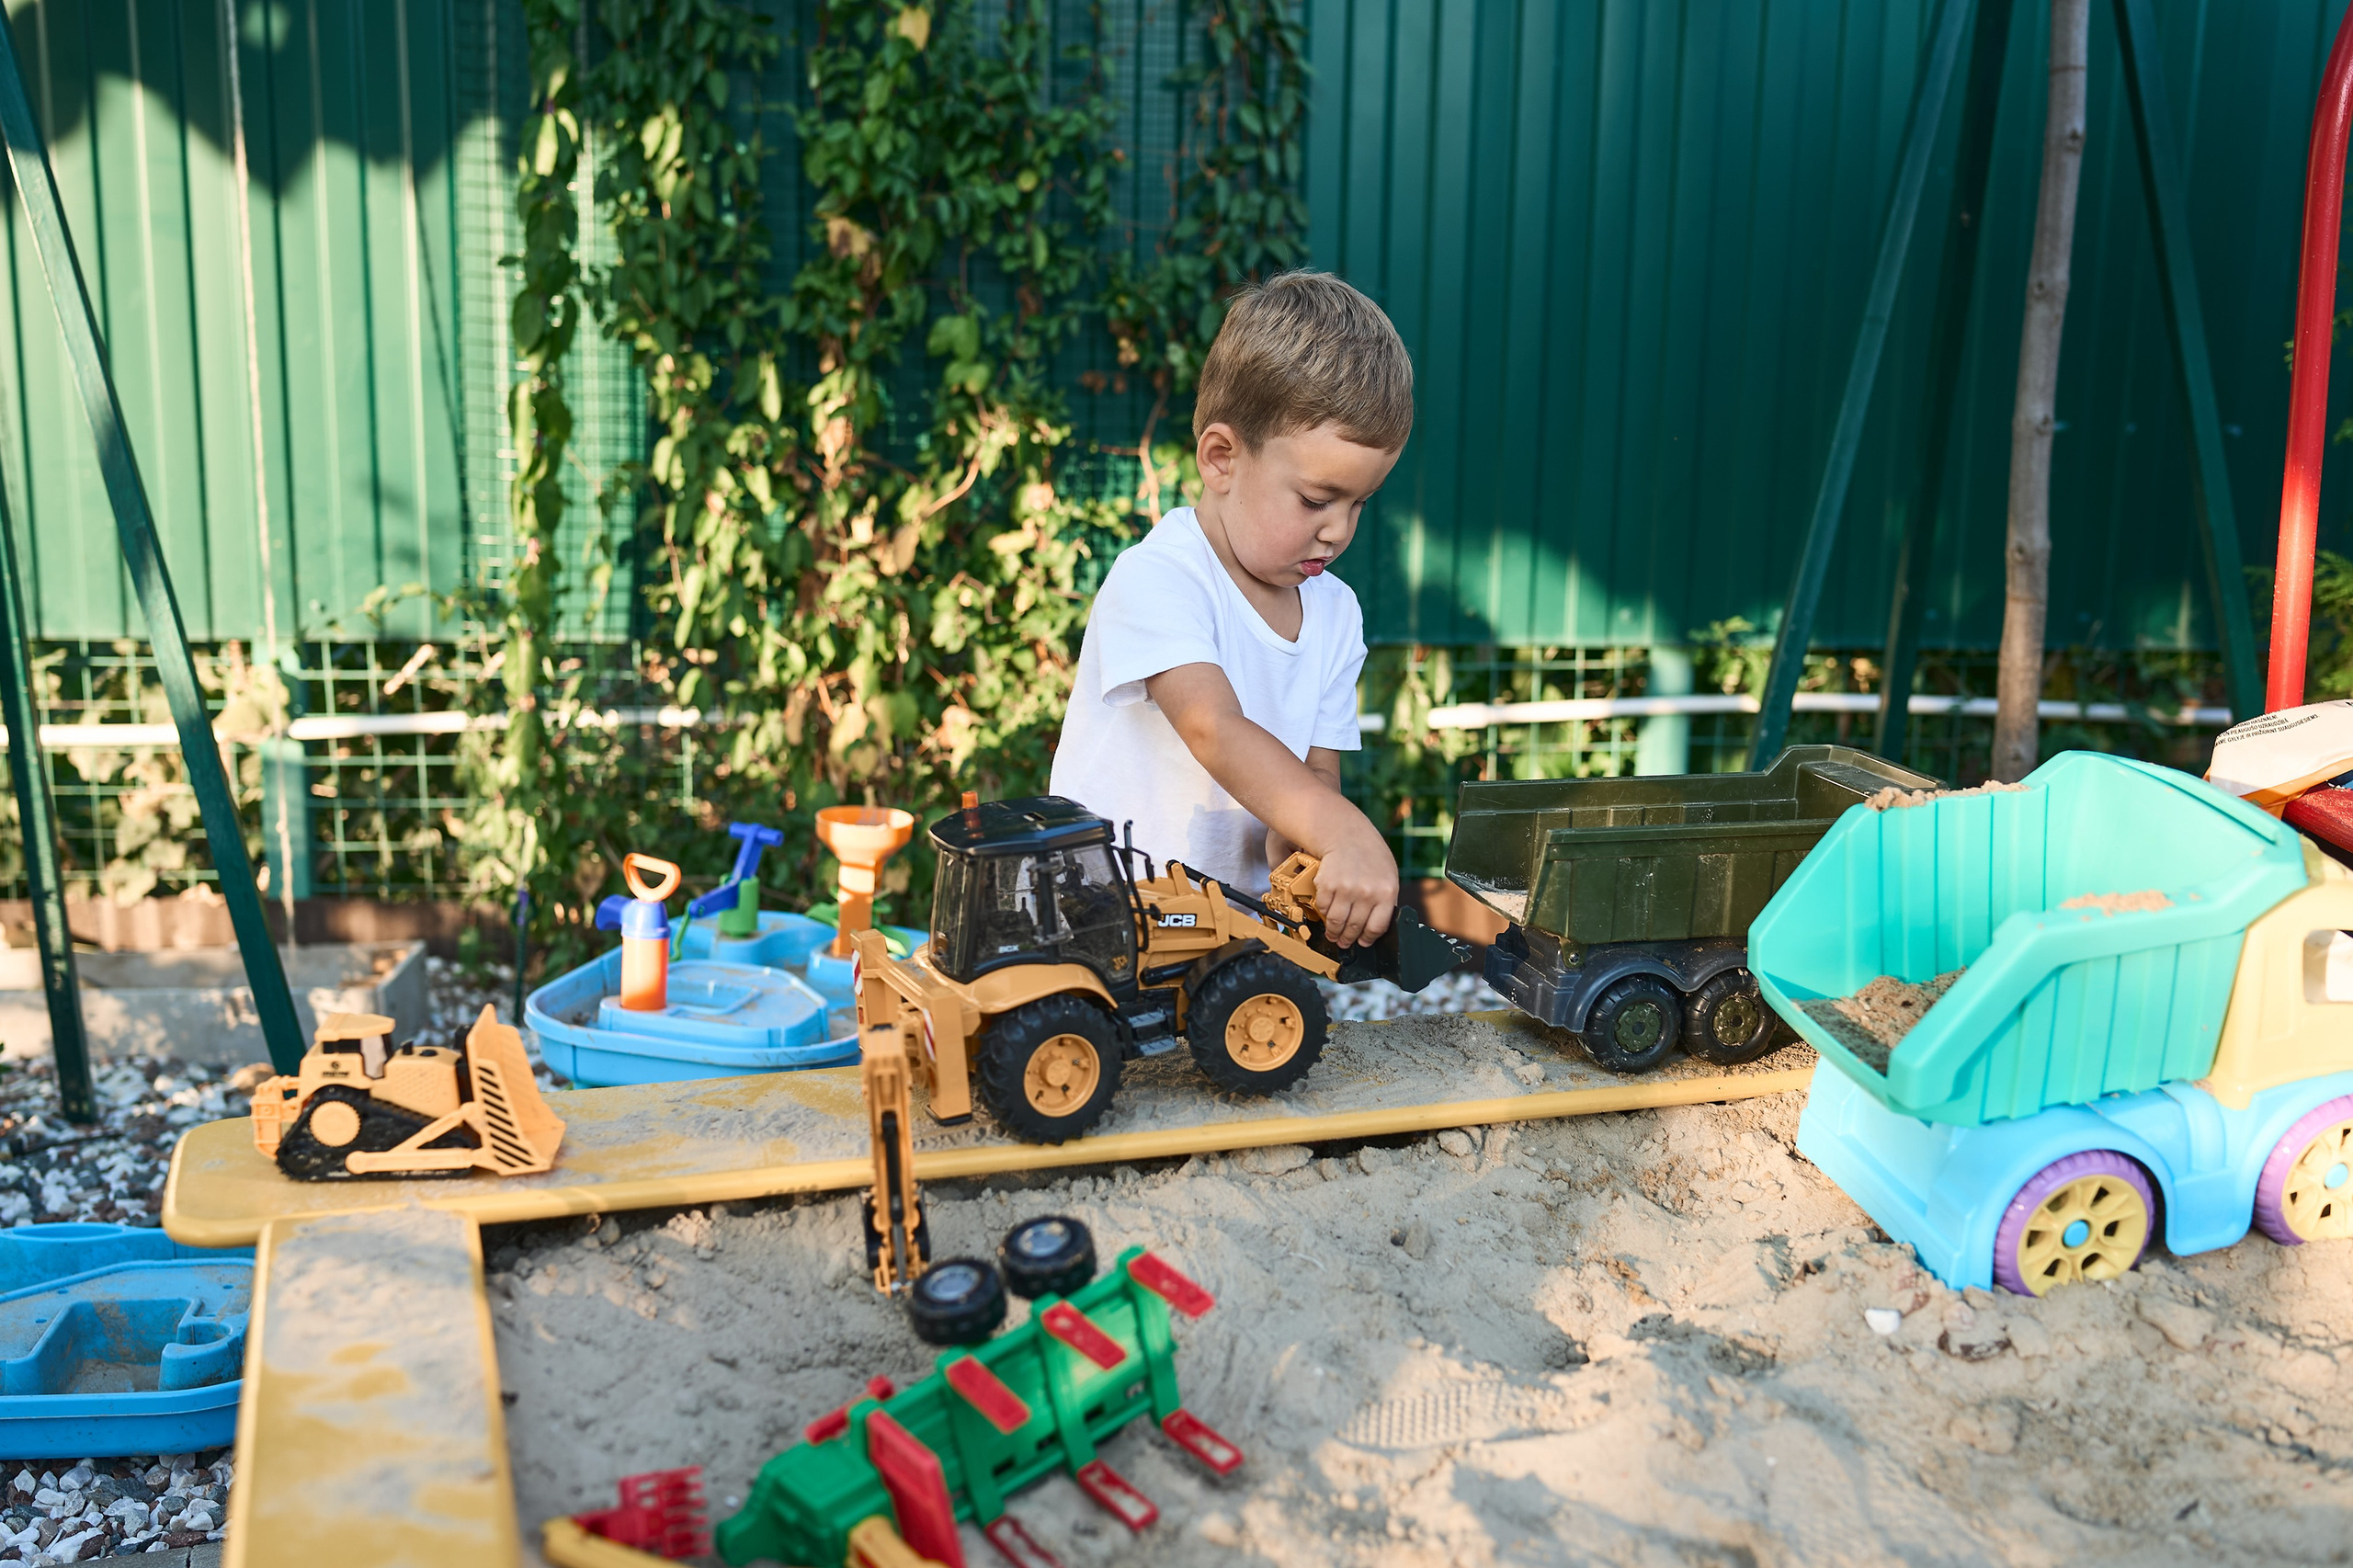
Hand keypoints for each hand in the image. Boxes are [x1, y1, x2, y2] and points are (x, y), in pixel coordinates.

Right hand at [1314, 818, 1396, 947]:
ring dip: (1333, 932)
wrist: (1346, 834)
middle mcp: (1367, 892)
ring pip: (1337, 922)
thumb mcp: (1388, 875)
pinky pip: (1324, 908)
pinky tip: (1326, 913)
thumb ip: (1384, 900)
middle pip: (1355, 927)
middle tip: (1343, 942)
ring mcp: (1346, 889)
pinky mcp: (1327, 885)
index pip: (1377, 927)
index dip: (1367, 939)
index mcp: (1386, 892)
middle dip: (1348, 939)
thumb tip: (1376, 926)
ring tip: (1333, 934)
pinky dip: (1323, 913)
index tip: (1362, 942)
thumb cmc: (1369, 854)